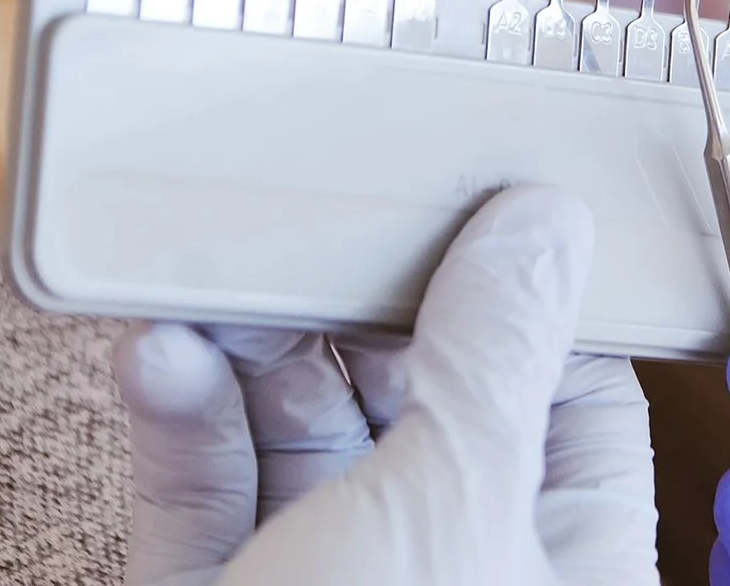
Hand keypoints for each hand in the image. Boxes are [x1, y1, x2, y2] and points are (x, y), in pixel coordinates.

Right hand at [113, 184, 656, 585]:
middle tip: (303, 220)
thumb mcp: (453, 507)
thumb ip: (493, 356)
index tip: (463, 183)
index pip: (570, 399)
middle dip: (356, 310)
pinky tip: (159, 357)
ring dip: (253, 353)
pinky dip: (182, 425)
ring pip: (298, 441)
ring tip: (212, 280)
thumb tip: (549, 220)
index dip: (520, 291)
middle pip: (420, 404)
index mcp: (563, 572)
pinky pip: (207, 501)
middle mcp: (452, 583)